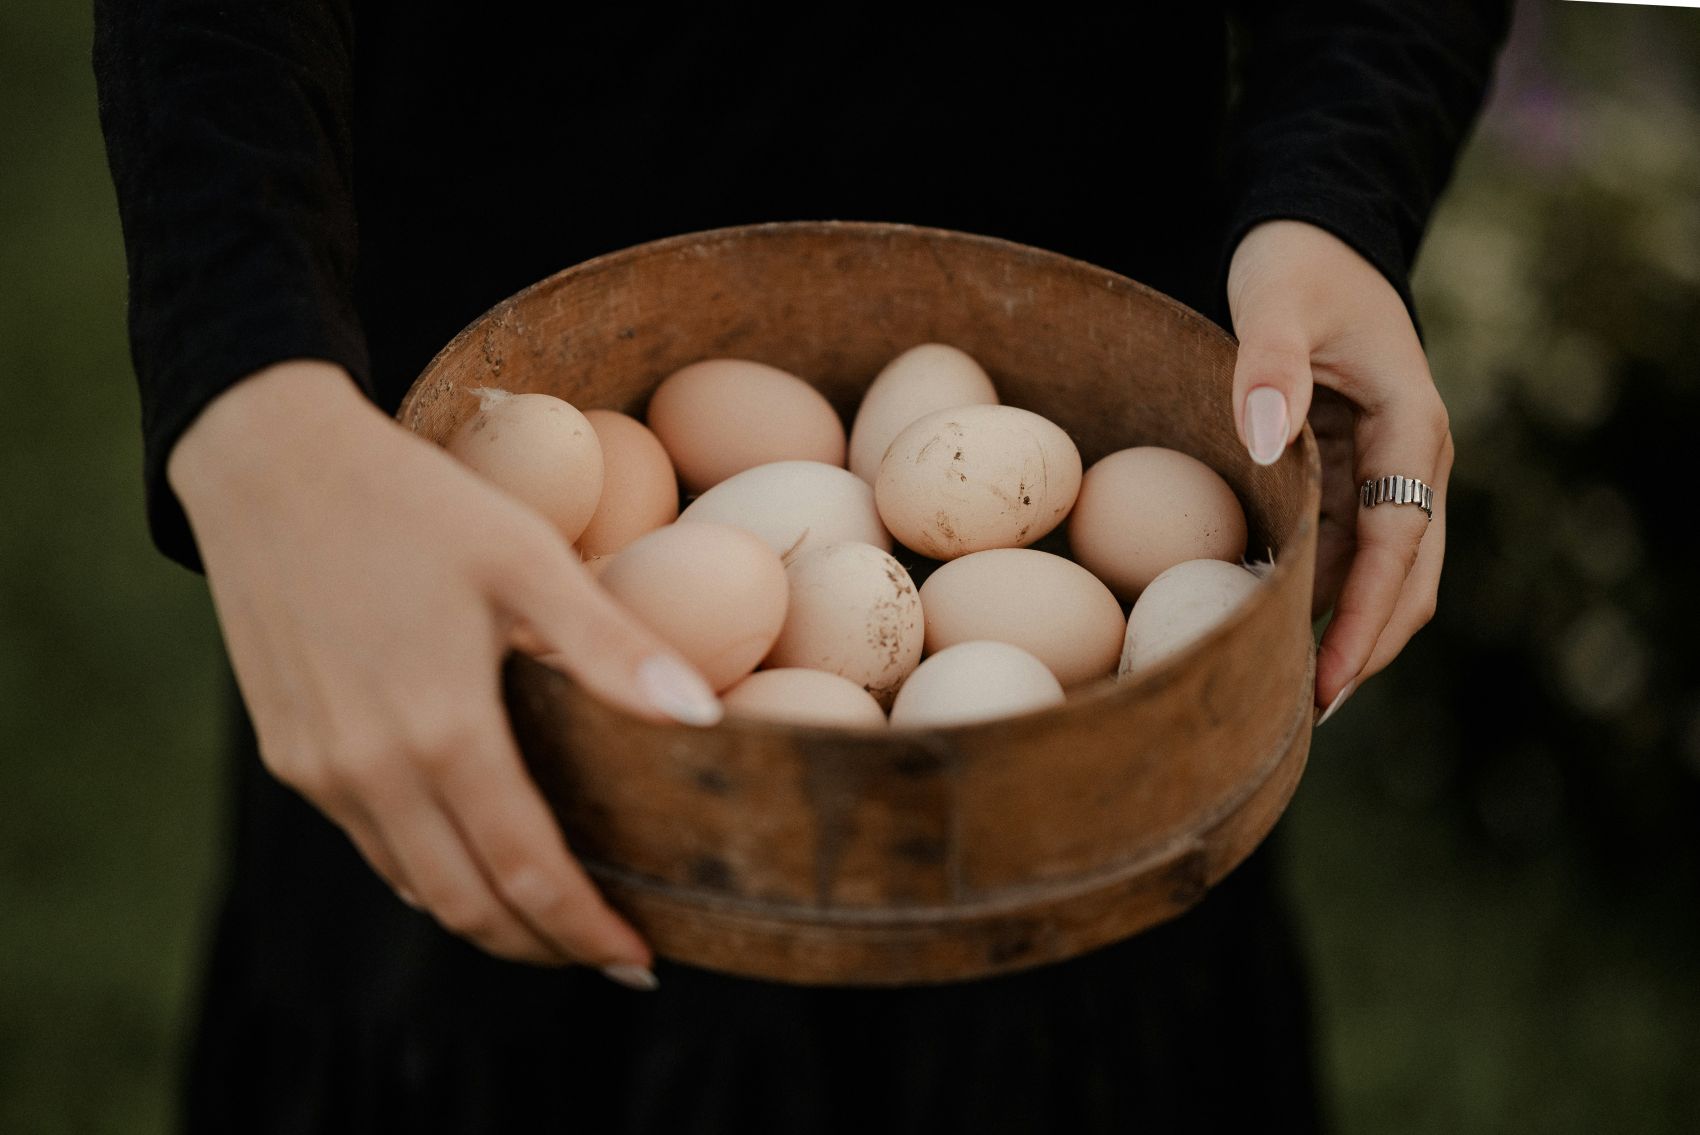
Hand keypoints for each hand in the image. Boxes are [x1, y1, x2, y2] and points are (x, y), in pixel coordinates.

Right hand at [169, 360, 721, 980]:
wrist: (267, 462)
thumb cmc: (415, 503)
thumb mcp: (526, 558)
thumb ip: (613, 648)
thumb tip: (706, 719)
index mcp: (442, 731)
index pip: (526, 873)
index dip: (586, 930)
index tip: (641, 960)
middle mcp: (371, 771)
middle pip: (468, 907)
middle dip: (545, 946)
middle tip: (611, 956)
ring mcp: (320, 771)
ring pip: (415, 888)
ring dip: (488, 919)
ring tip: (555, 917)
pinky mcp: (290, 755)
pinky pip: (372, 846)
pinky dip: (432, 874)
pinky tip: (473, 857)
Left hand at [1226, 220, 1452, 722]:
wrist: (1314, 238)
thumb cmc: (1297, 265)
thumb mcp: (1275, 300)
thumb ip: (1265, 365)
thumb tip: (1263, 446)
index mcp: (1413, 427)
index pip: (1398, 544)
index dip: (1367, 619)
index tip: (1331, 680)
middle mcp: (1414, 461)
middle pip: (1406, 578)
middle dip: (1364, 648)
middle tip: (1303, 713)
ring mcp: (1387, 472)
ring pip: (1379, 573)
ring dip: (1341, 631)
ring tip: (1280, 691)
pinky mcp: (1354, 475)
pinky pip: (1343, 550)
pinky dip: (1316, 593)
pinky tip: (1267, 627)